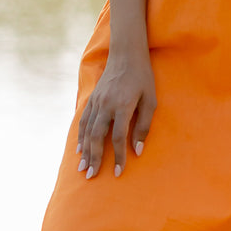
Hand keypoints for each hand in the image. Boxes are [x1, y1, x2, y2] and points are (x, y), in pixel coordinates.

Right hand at [77, 50, 155, 178]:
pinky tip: (80, 148)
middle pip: (97, 137)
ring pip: (87, 130)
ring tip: (83, 168)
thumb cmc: (143, 78)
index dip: (119, 156)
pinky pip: (84, 121)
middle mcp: (106, 104)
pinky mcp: (92, 98)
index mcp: (122, 105)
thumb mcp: (150, 100)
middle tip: (91, 176)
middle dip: (94, 158)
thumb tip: (137, 150)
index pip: (119, 137)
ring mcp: (96, 101)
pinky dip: (81, 136)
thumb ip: (143, 126)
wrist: (126, 54)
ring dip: (85, 150)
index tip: (118, 172)